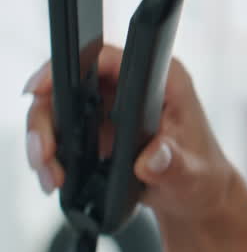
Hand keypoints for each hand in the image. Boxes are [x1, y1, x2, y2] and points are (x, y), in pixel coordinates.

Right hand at [23, 45, 240, 225]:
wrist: (195, 194)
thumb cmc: (201, 174)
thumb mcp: (191, 172)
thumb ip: (173, 164)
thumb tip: (150, 159)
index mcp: (163, 79)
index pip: (106, 57)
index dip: (66, 69)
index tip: (39, 91)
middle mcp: (136, 84)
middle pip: (71, 84)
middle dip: (46, 120)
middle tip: (44, 156)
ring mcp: (115, 104)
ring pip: (60, 109)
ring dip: (45, 142)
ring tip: (52, 176)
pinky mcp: (101, 125)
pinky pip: (62, 130)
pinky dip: (52, 154)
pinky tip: (57, 175)